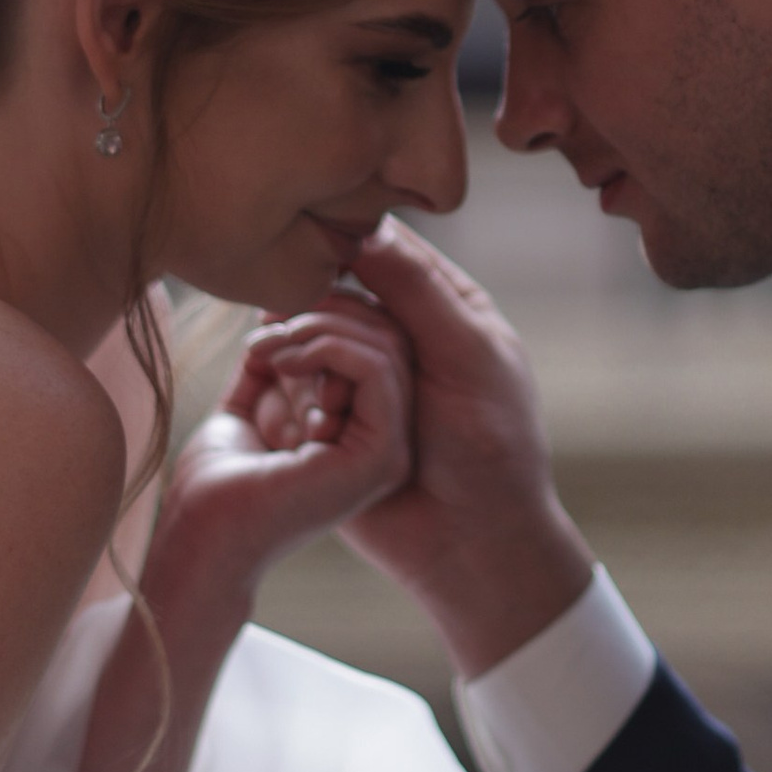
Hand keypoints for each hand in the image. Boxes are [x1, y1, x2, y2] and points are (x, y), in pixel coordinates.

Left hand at [146, 298, 415, 625]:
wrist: (200, 534)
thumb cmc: (217, 481)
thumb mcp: (254, 401)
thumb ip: (280, 361)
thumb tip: (283, 304)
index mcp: (363, 429)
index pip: (376, 341)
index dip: (327, 310)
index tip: (266, 321)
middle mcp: (385, 440)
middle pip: (389, 334)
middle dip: (325, 310)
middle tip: (266, 328)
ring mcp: (389, 450)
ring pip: (387, 344)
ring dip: (320, 326)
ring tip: (268, 347)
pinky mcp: (380, 455)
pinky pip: (377, 368)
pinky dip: (328, 346)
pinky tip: (284, 361)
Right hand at [244, 221, 592, 680]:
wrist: (468, 543)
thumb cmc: (488, 448)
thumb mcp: (466, 356)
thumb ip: (419, 293)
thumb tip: (365, 229)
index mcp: (448, 307)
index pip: (389, 250)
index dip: (350, 245)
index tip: (315, 249)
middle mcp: (403, 334)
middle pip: (339, 289)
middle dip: (319, 310)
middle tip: (295, 331)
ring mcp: (363, 376)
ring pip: (311, 332)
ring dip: (301, 349)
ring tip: (288, 368)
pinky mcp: (331, 415)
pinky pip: (295, 381)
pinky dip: (287, 384)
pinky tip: (283, 393)